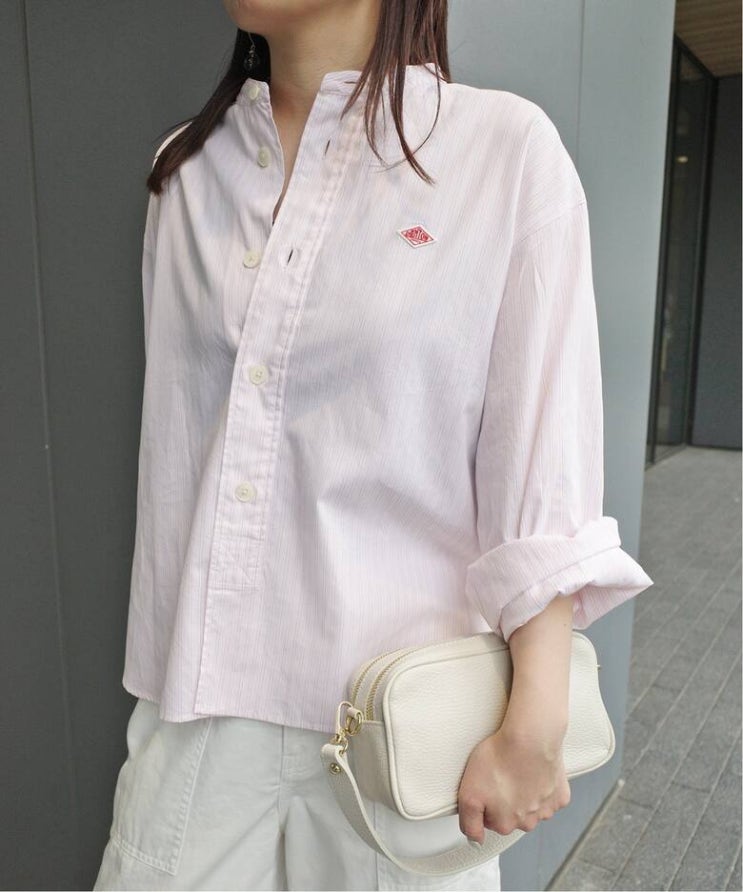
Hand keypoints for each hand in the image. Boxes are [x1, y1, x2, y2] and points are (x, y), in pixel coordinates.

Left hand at [457, 722, 570, 843]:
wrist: (530, 738)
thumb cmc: (498, 760)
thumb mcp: (468, 793)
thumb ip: (470, 823)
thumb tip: (476, 841)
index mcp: (504, 824)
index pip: (490, 819)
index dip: (485, 799)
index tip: (487, 783)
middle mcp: (527, 823)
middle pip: (512, 815)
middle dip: (506, 797)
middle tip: (501, 774)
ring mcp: (546, 810)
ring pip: (531, 806)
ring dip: (525, 792)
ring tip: (518, 769)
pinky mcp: (560, 796)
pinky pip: (549, 795)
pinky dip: (543, 784)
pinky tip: (535, 770)